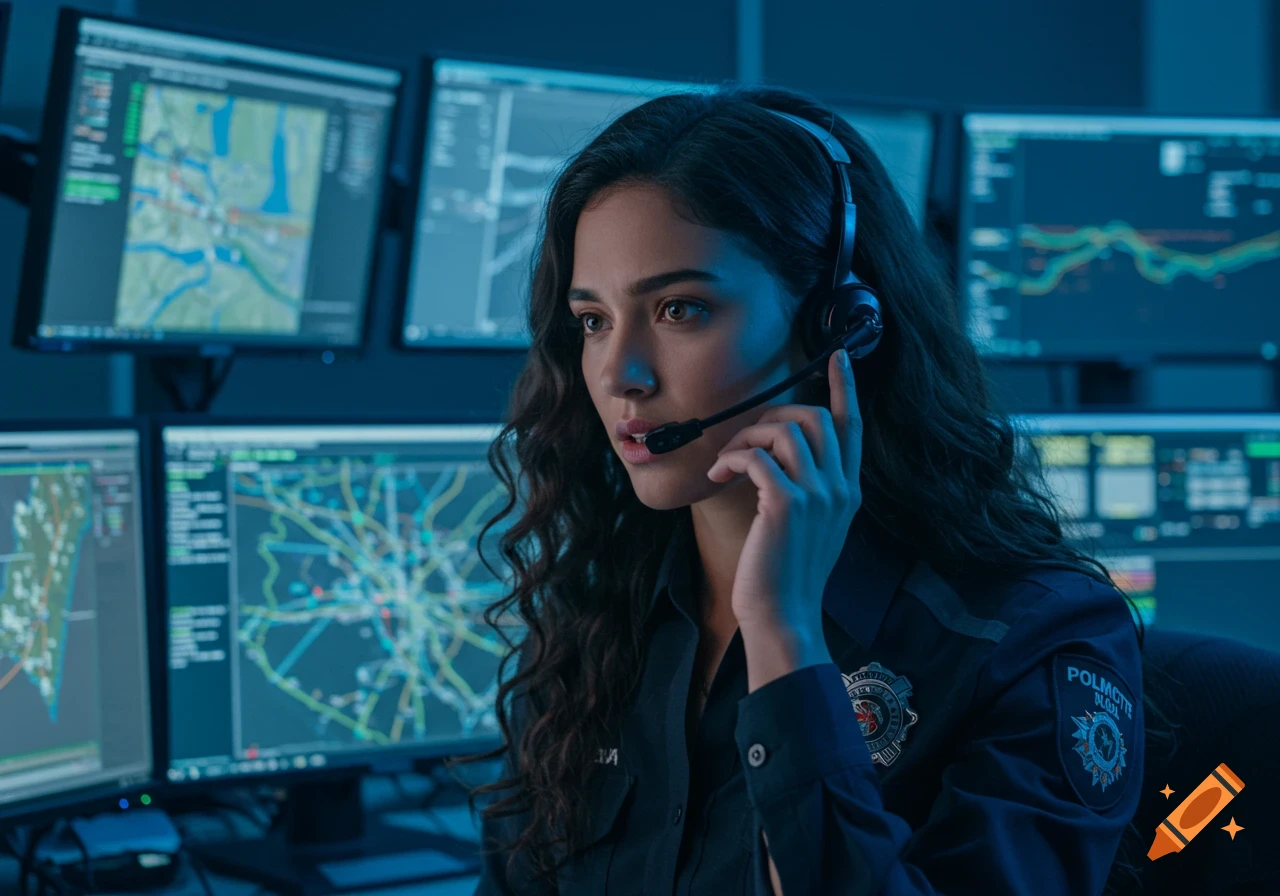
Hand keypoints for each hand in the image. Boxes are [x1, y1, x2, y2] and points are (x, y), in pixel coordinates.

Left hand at [705, 348, 862, 635]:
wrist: (783, 615)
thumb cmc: (787, 574)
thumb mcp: (812, 527)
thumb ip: (811, 491)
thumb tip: (779, 458)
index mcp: (848, 492)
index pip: (853, 427)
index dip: (845, 388)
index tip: (840, 357)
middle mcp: (839, 489)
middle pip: (817, 418)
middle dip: (774, 415)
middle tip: (744, 436)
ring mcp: (816, 496)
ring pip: (785, 431)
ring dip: (747, 436)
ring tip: (726, 462)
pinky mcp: (785, 505)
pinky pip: (757, 456)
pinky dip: (732, 458)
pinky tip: (718, 475)